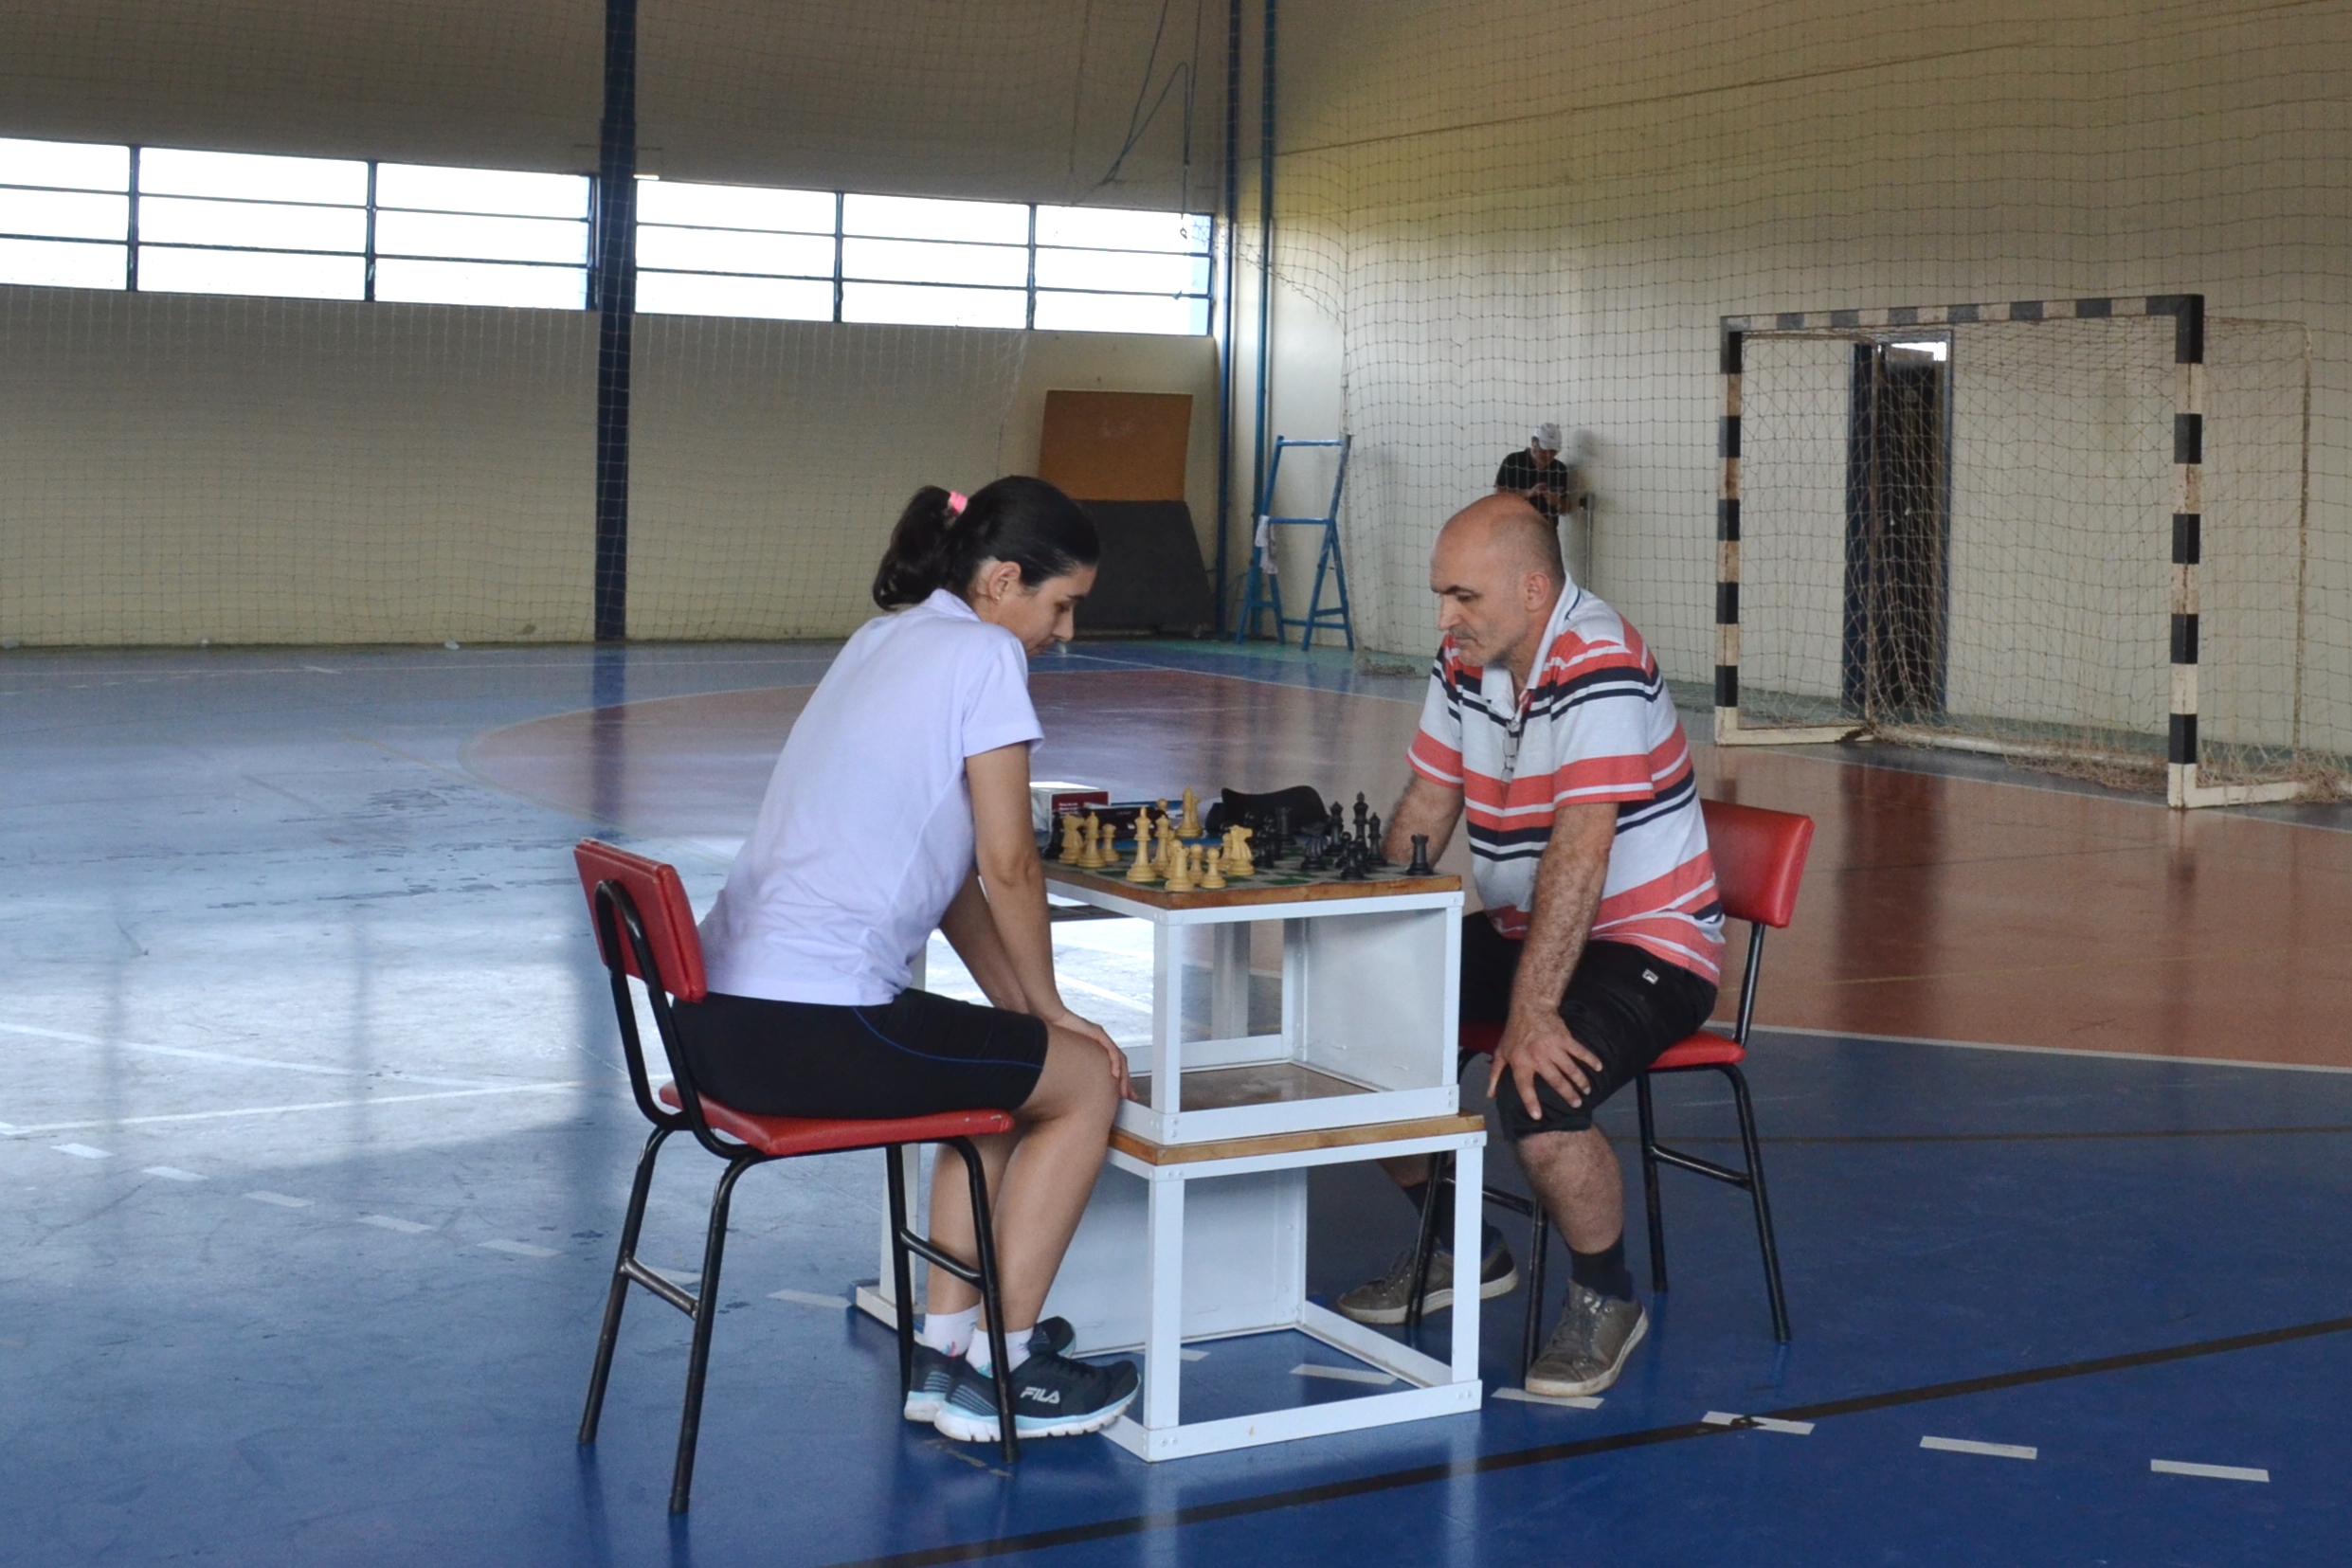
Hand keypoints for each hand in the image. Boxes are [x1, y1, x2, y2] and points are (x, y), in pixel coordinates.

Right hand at [1044, 1007, 1135, 1100]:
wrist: (1050, 1018)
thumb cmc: (1055, 1036)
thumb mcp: (1067, 1058)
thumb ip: (1074, 1070)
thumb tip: (1071, 1087)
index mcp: (1096, 1050)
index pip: (1113, 1067)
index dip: (1119, 1082)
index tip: (1122, 1096)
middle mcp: (1101, 1043)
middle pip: (1120, 1065)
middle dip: (1126, 1083)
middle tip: (1130, 1097)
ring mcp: (1101, 1038)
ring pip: (1119, 1059)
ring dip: (1124, 1076)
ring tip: (1124, 1090)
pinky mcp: (1098, 1033)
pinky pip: (1111, 1050)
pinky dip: (1115, 1064)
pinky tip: (1115, 1074)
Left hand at [1486, 1006, 1604, 1121]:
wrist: (1529, 1008)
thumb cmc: (1514, 1032)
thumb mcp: (1501, 1052)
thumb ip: (1495, 1075)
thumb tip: (1490, 1095)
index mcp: (1521, 1062)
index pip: (1525, 1087)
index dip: (1530, 1102)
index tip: (1538, 1116)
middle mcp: (1538, 1057)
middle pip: (1555, 1080)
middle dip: (1568, 1094)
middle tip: (1576, 1105)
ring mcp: (1553, 1047)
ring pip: (1570, 1069)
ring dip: (1581, 1081)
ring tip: (1587, 1091)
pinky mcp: (1565, 1038)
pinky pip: (1580, 1051)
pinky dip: (1591, 1059)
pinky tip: (1599, 1068)